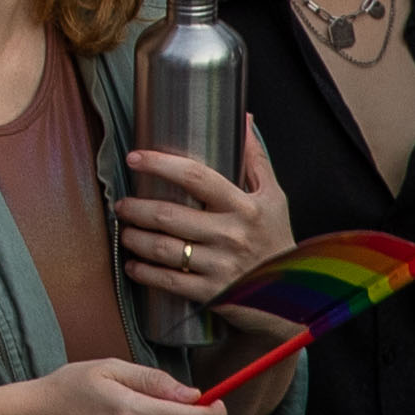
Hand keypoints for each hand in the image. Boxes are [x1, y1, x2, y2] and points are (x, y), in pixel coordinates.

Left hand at [117, 138, 297, 309]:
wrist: (292, 295)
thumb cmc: (276, 239)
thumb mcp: (273, 197)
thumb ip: (255, 158)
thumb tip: (243, 118)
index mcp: (245, 207)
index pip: (196, 177)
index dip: (160, 164)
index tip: (135, 158)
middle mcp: (231, 235)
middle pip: (169, 215)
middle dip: (136, 208)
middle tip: (122, 204)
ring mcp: (221, 266)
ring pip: (163, 248)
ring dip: (134, 238)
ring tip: (125, 230)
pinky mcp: (212, 293)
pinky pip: (168, 281)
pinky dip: (144, 272)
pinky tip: (133, 264)